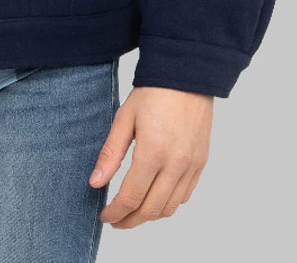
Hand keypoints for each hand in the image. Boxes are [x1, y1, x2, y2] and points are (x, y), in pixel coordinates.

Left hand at [89, 86, 212, 227]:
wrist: (187, 76)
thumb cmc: (153, 93)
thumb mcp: (124, 118)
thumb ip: (110, 153)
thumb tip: (95, 182)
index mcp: (153, 152)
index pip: (131, 197)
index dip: (116, 212)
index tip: (104, 216)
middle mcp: (176, 164)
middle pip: (151, 209)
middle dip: (130, 220)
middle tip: (115, 220)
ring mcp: (191, 166)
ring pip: (169, 208)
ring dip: (149, 215)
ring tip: (132, 211)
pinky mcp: (201, 163)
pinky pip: (184, 196)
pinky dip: (168, 204)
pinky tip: (154, 198)